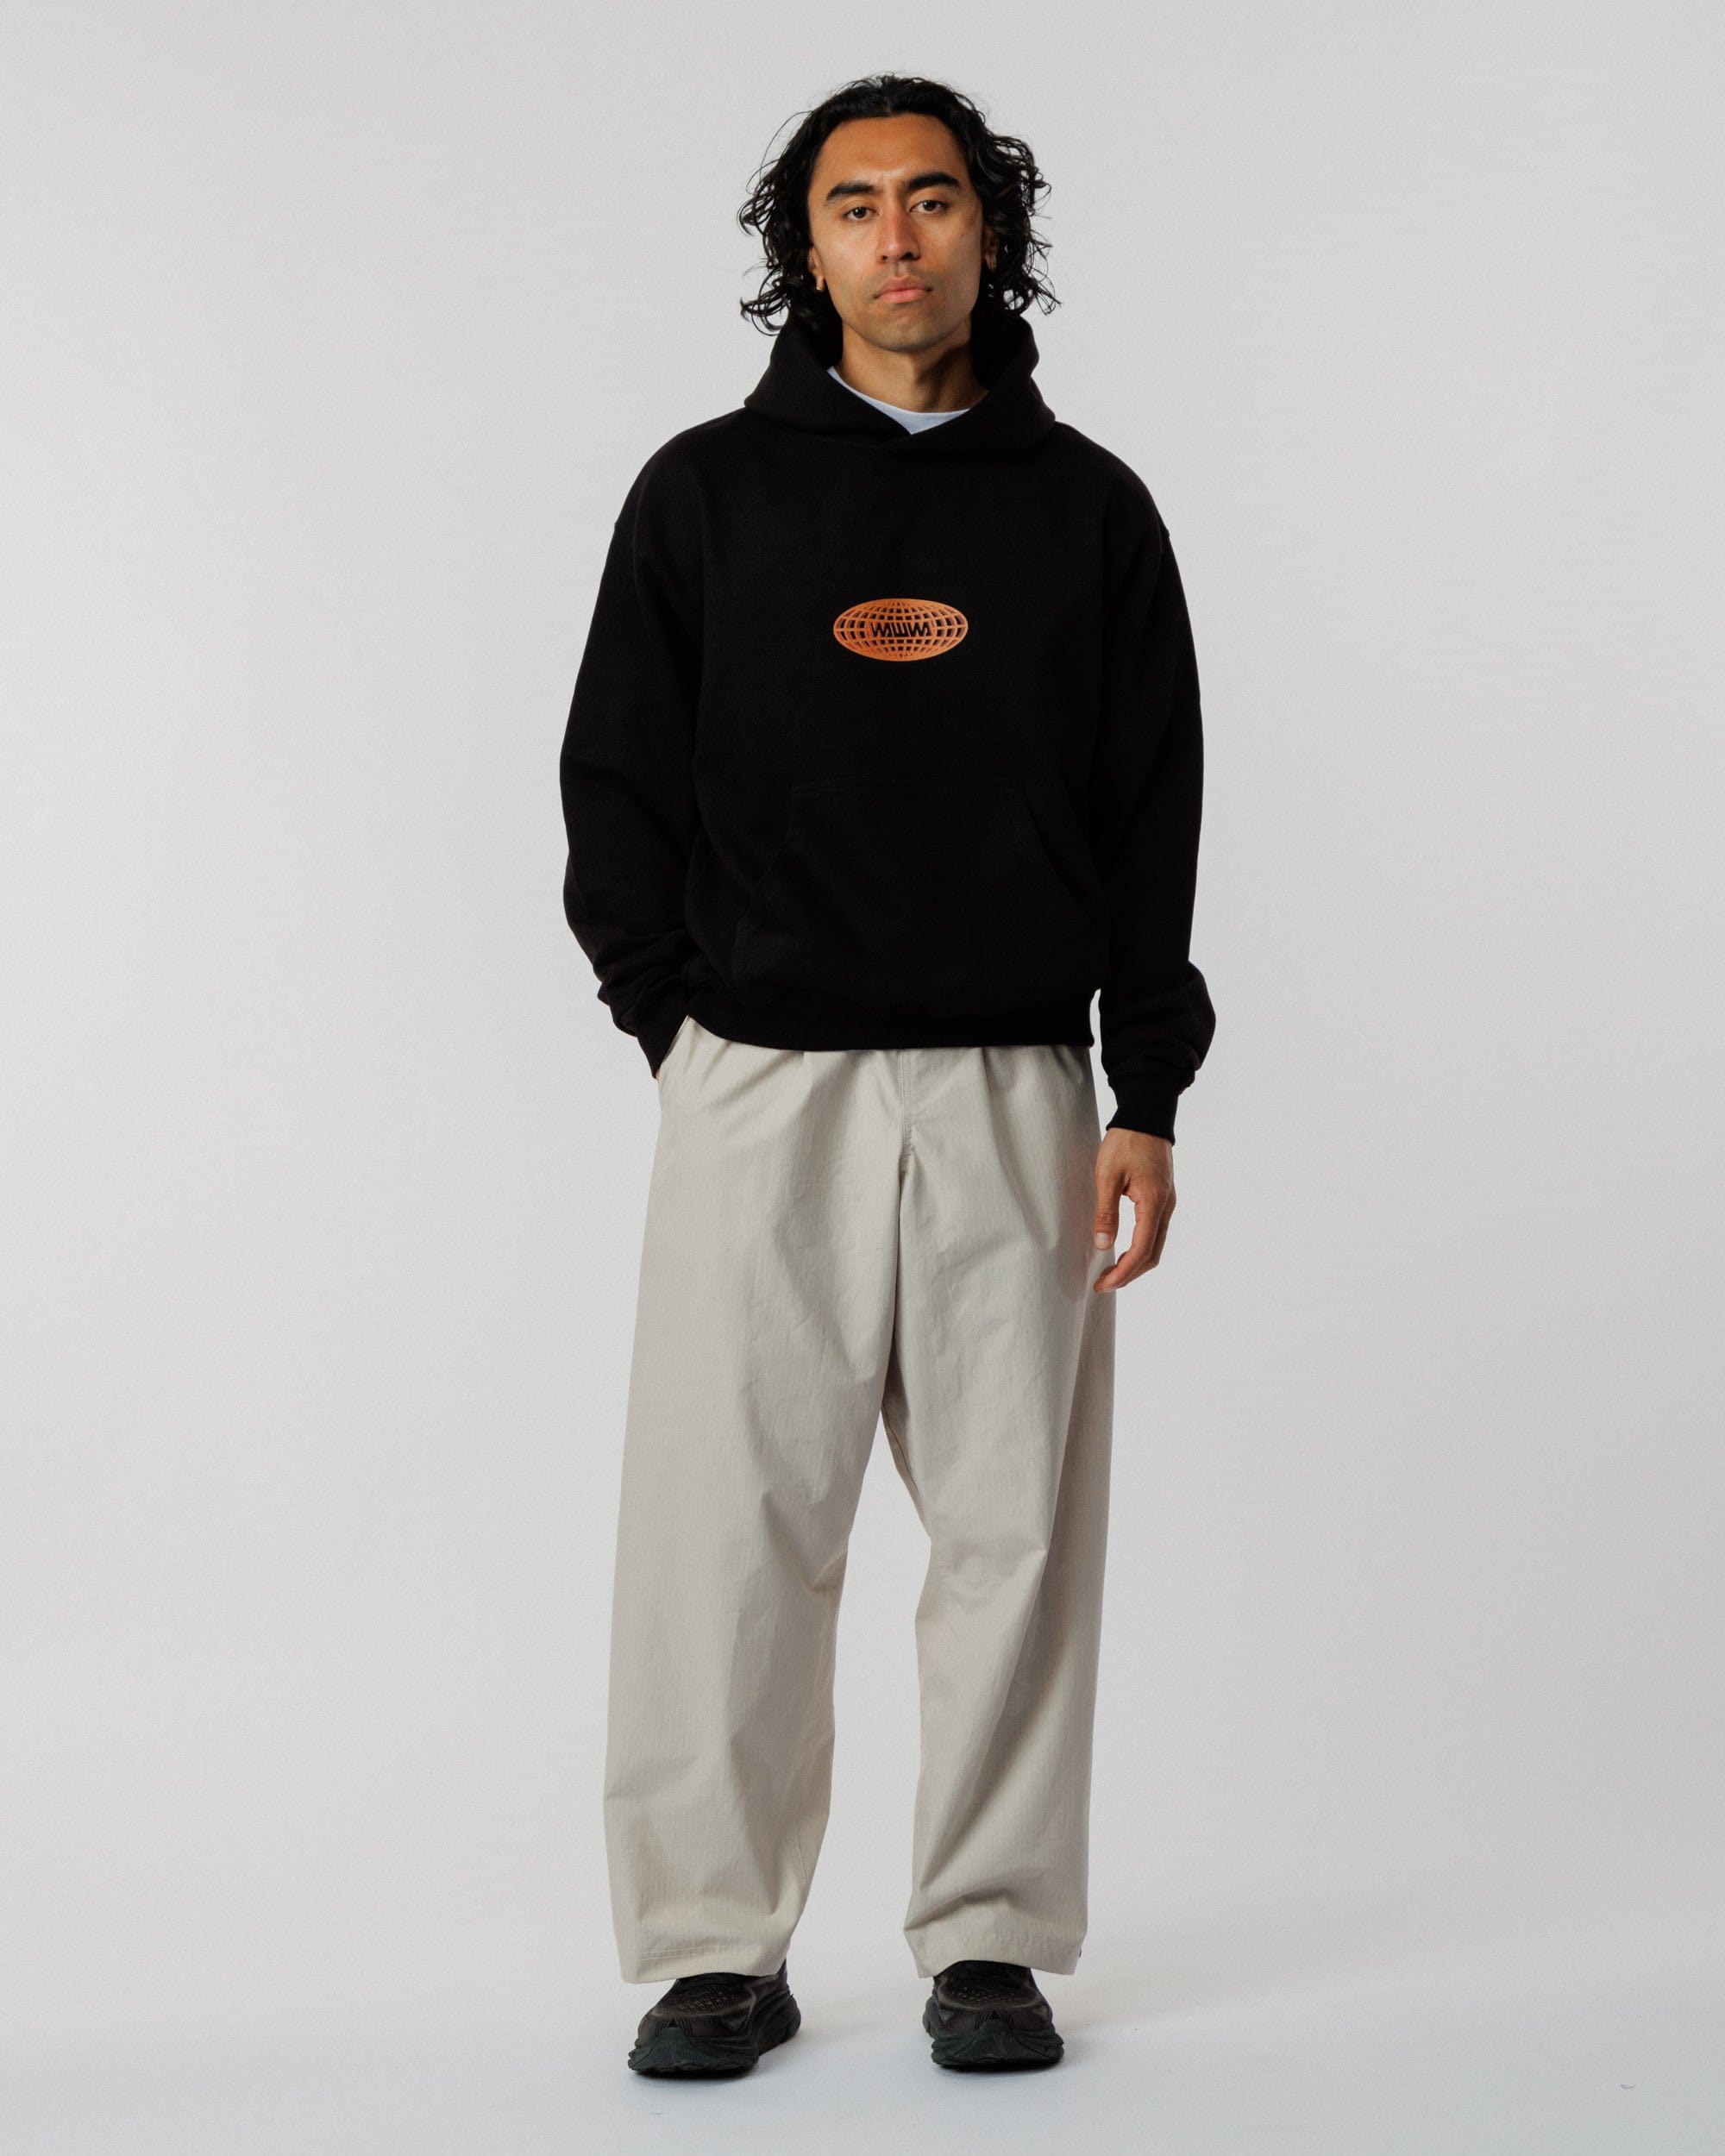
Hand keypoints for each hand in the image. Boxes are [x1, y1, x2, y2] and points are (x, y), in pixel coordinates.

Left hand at [1091, 1128, 1175, 1291]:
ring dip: (1134, 1263)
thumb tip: (1103, 1245)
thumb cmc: (1125, 1142)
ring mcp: (1167, 1203)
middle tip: (1103, 1284)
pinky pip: (1155, 1232)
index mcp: (1154, 1203)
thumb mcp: (1107, 1176)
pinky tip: (1122, 1250)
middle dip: (1129, 1274)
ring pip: (1155, 1245)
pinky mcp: (1163, 1198)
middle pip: (1152, 1254)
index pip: (1141, 1251)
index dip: (1123, 1272)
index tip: (1103, 1284)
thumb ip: (1106, 1212)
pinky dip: (1140, 1248)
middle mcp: (1166, 1207)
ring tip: (1110, 1271)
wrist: (1146, 1116)